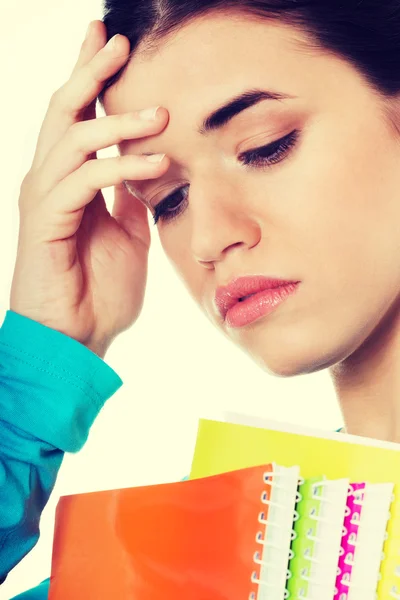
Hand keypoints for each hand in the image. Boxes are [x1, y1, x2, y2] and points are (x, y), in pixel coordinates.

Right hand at [10, 21, 168, 357]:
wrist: (77, 337)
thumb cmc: (99, 290)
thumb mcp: (128, 236)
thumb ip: (131, 200)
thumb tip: (149, 170)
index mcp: (72, 182)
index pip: (81, 118)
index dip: (93, 78)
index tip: (115, 44)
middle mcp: (52, 180)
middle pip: (66, 111)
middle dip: (90, 72)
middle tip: (116, 38)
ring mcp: (46, 198)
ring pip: (72, 138)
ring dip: (117, 120)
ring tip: (161, 114)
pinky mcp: (47, 220)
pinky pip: (83, 179)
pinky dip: (120, 166)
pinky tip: (155, 162)